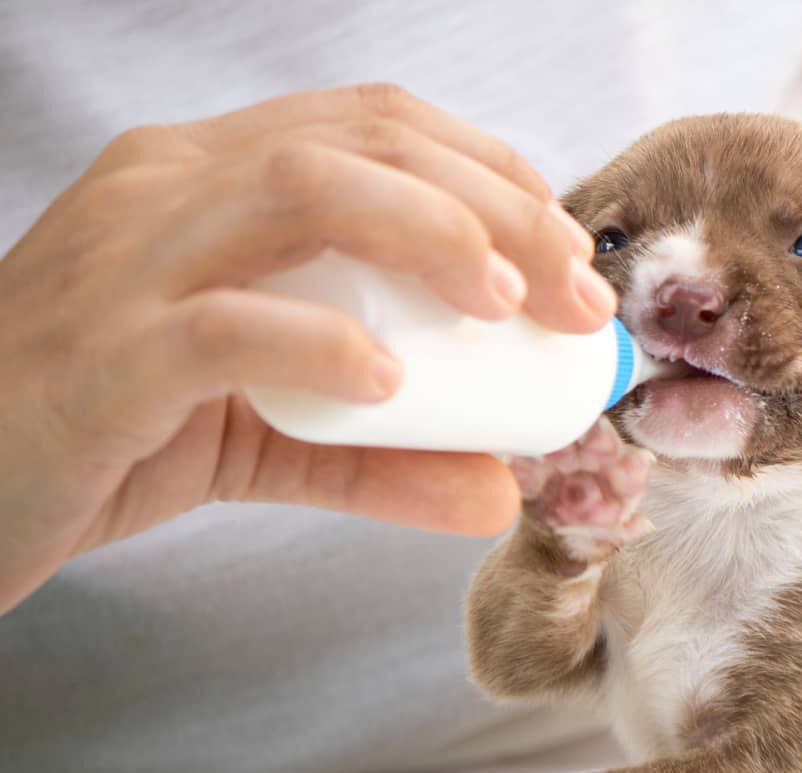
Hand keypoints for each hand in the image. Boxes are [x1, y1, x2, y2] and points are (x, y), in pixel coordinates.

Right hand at [0, 83, 616, 614]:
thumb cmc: (107, 433)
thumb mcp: (266, 440)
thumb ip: (383, 461)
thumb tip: (501, 489)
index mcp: (210, 181)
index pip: (377, 127)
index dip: (492, 176)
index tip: (567, 255)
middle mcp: (169, 189)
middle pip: (365, 143)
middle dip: (495, 208)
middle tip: (573, 297)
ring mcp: (128, 259)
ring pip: (301, 189)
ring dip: (432, 238)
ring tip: (504, 309)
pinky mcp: (101, 353)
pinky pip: (223, 321)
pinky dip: (322, 342)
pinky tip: (388, 385)